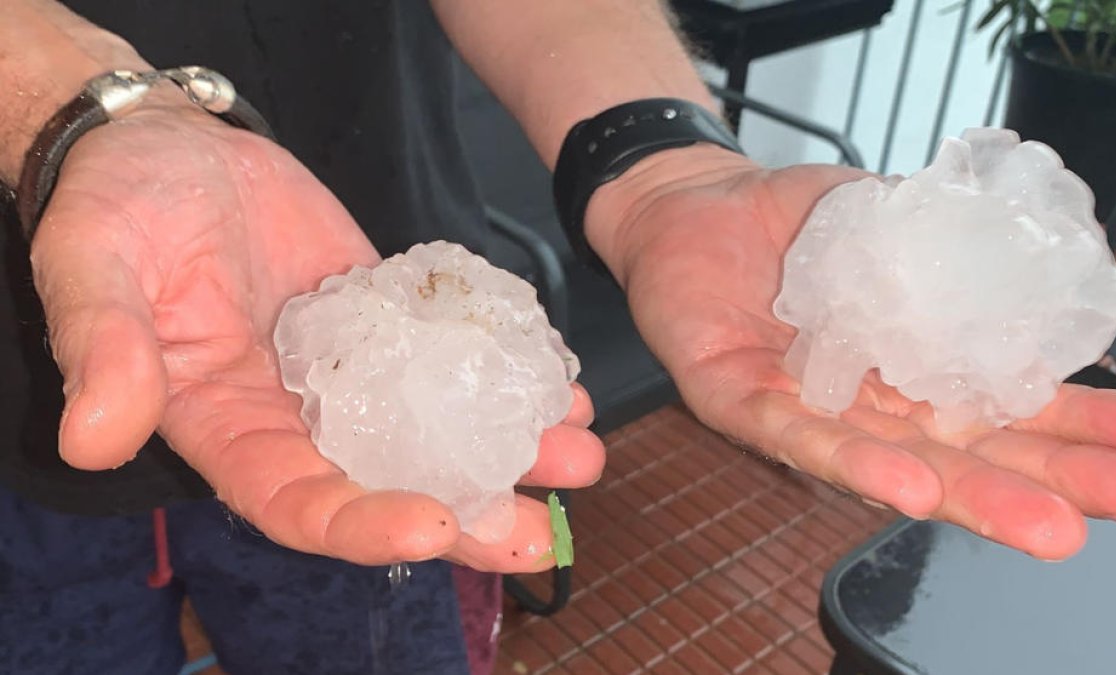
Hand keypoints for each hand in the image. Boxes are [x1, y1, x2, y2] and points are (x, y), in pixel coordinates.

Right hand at [32, 100, 603, 569]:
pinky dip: (501, 376)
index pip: (297, 502)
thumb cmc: (117, 208)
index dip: (363, 523)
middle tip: (542, 529)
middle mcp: (298, 416)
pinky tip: (558, 384)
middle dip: (468, 513)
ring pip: (436, 430)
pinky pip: (449, 359)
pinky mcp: (388, 320)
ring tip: (577, 453)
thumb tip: (93, 439)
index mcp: (227, 428)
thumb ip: (105, 352)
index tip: (432, 524)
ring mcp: (353, 370)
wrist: (171, 149)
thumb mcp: (93, 270)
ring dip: (508, 451)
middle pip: (389, 485)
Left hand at [589, 145, 1115, 560]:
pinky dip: (851, 460)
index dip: (1080, 425)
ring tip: (1049, 526)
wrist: (697, 202)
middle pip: (968, 453)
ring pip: (895, 463)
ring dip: (970, 496)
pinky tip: (908, 485)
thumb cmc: (796, 222)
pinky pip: (794, 437)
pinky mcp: (737, 402)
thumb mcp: (894, 217)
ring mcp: (807, 411)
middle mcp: (870, 403)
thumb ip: (960, 243)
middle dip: (1055, 481)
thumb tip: (1061, 250)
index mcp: (914, 366)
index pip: (1007, 406)